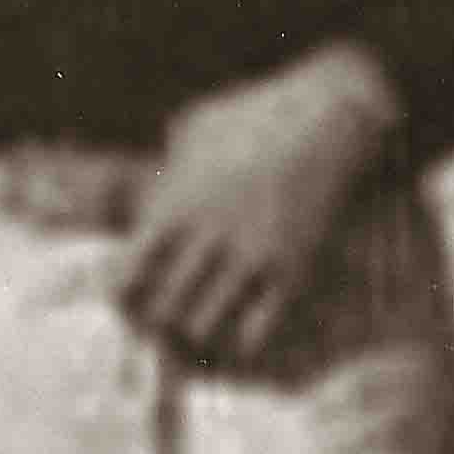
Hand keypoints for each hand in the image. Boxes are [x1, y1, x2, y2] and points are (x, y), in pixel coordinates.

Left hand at [120, 49, 398, 378]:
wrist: (330, 116)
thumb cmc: (259, 112)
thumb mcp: (197, 126)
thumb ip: (169, 162)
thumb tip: (156, 186)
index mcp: (177, 205)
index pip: (127, 275)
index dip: (122, 298)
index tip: (131, 299)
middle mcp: (208, 236)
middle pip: (161, 311)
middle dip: (158, 325)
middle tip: (164, 326)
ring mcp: (250, 256)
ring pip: (202, 327)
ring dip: (198, 334)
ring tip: (201, 329)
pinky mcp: (291, 268)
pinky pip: (256, 329)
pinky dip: (244, 341)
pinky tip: (244, 333)